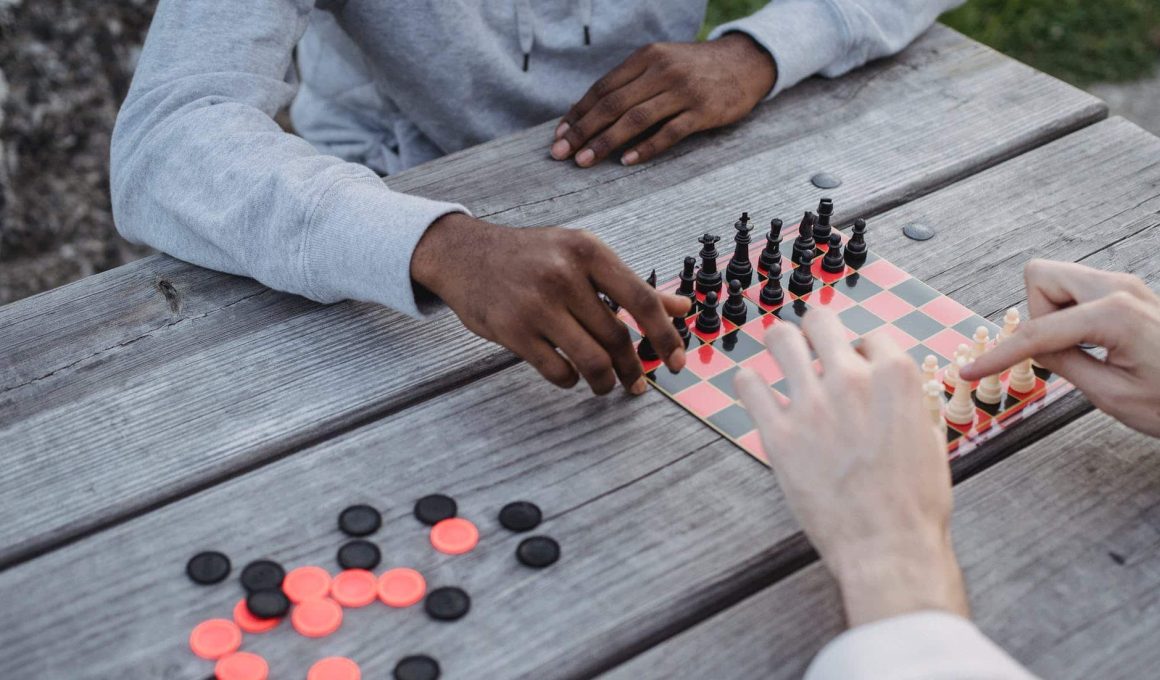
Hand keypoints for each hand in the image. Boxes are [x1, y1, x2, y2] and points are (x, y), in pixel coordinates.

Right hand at [411, 213, 689, 394]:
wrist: (463, 254)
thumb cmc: (531, 256)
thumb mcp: (582, 255)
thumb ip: (630, 284)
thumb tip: (681, 308)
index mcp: (588, 251)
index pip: (641, 300)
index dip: (665, 337)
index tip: (678, 363)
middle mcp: (564, 275)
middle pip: (617, 336)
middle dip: (632, 367)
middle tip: (637, 382)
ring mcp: (536, 304)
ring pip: (591, 360)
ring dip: (605, 381)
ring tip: (607, 385)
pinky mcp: (513, 330)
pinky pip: (557, 371)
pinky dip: (570, 380)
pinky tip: (571, 375)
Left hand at [550, 34, 776, 167]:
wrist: (744, 63)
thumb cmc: (694, 69)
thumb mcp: (660, 64)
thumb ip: (628, 83)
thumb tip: (585, 112)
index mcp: (646, 57)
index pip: (603, 88)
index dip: (578, 113)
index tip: (560, 135)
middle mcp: (662, 71)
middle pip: (613, 104)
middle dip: (583, 131)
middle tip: (562, 154)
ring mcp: (683, 91)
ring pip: (636, 119)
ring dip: (606, 143)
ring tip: (585, 161)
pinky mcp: (703, 111)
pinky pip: (669, 133)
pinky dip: (646, 148)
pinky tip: (626, 161)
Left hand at [733, 309, 967, 626]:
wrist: (888, 546)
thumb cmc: (915, 502)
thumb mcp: (931, 439)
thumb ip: (909, 403)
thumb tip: (897, 389)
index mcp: (894, 377)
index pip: (870, 336)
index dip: (862, 352)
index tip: (855, 367)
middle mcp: (850, 380)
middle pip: (820, 320)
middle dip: (817, 332)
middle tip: (812, 350)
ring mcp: (811, 404)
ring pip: (779, 338)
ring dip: (780, 345)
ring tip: (781, 360)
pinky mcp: (778, 433)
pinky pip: (749, 384)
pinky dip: (751, 385)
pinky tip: (758, 394)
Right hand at [961, 260, 1159, 436]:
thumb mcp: (1112, 395)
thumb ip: (1064, 364)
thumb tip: (1033, 348)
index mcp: (1113, 314)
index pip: (1036, 330)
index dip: (999, 354)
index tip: (970, 369)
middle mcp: (1118, 288)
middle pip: (1041, 277)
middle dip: (1034, 315)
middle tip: (1057, 352)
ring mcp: (1126, 286)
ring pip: (1057, 281)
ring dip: (1053, 315)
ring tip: (1081, 352)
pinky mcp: (1129, 294)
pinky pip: (1078, 291)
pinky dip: (1069, 315)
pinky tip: (1091, 346)